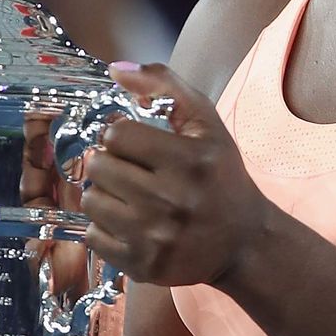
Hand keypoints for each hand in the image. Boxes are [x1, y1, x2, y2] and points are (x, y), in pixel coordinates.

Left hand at [81, 63, 269, 288]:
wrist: (244, 242)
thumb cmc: (221, 177)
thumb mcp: (206, 124)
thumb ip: (165, 86)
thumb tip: (115, 69)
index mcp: (188, 161)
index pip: (116, 136)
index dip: (121, 136)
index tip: (136, 145)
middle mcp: (171, 201)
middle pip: (99, 168)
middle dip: (110, 164)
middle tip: (132, 171)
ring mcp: (156, 238)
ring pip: (92, 202)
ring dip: (105, 195)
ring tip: (130, 197)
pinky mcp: (144, 266)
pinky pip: (93, 238)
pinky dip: (106, 229)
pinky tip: (130, 224)